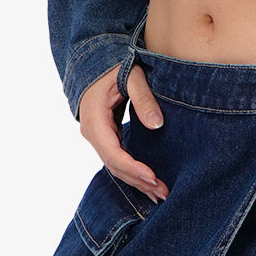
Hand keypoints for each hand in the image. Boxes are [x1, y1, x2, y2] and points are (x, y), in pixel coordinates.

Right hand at [78, 64, 168, 203]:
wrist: (95, 62)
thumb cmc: (114, 66)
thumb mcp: (131, 76)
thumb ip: (143, 98)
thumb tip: (157, 125)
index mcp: (94, 119)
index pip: (112, 152)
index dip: (132, 167)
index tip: (152, 177)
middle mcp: (92, 132)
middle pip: (114, 165)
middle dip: (138, 180)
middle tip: (163, 192)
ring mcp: (97, 136)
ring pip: (115, 165)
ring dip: (136, 180)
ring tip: (160, 193)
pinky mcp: (105, 136)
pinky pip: (117, 158)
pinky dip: (132, 170)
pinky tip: (148, 180)